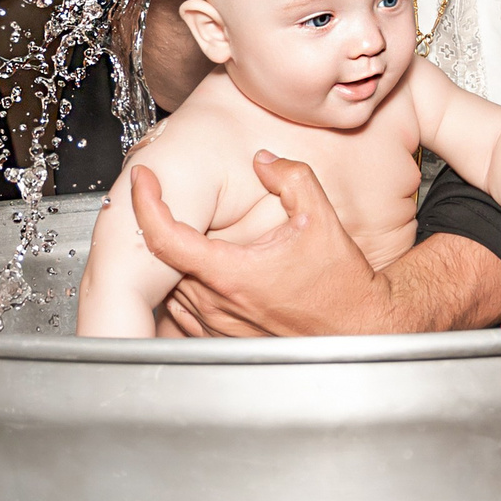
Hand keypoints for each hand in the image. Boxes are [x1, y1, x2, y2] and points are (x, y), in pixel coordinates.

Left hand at [129, 152, 392, 335]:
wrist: (358, 326)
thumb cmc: (340, 284)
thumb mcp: (320, 217)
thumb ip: (290, 177)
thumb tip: (264, 160)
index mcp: (231, 273)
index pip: (163, 236)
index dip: (145, 202)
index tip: (142, 181)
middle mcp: (217, 304)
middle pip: (161, 260)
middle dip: (158, 224)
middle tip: (161, 196)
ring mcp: (217, 326)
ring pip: (169, 287)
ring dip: (171, 258)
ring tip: (181, 229)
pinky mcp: (222, 340)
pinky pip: (182, 312)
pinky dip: (181, 286)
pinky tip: (199, 269)